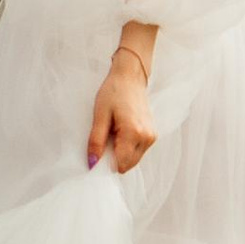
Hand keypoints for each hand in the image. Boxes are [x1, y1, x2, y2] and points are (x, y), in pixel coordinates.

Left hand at [88, 47, 158, 173]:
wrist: (130, 78)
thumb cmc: (114, 93)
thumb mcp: (100, 116)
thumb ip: (96, 141)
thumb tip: (92, 163)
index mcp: (134, 133)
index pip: (120, 164)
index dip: (106, 162)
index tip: (99, 150)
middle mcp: (147, 138)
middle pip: (127, 165)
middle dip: (114, 157)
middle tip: (106, 138)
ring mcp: (152, 137)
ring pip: (133, 160)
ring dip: (121, 152)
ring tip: (114, 132)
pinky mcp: (152, 135)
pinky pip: (137, 152)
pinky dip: (127, 147)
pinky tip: (121, 132)